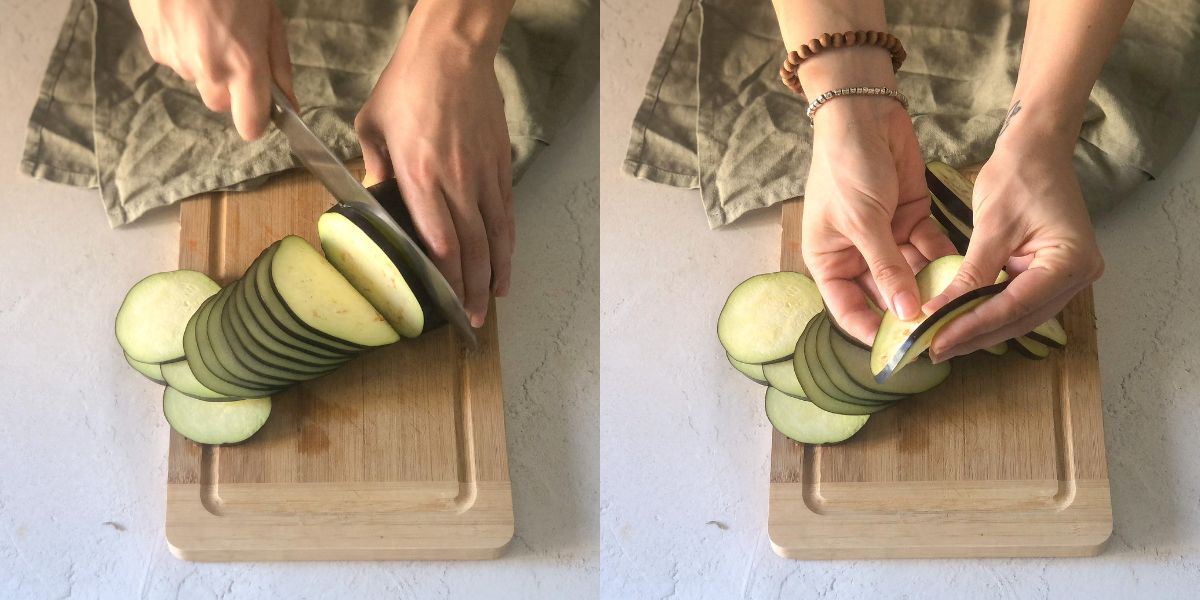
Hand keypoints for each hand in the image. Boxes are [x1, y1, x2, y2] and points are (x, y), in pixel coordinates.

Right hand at [130, 0, 294, 140]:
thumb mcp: (269, 18)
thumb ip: (278, 64)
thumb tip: (290, 103)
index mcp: (243, 63)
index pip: (250, 126)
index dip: (256, 120)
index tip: (260, 108)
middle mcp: (209, 69)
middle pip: (219, 104)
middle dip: (228, 86)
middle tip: (233, 47)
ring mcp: (177, 59)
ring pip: (196, 79)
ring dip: (204, 63)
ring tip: (209, 23)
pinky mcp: (154, 46)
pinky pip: (174, 59)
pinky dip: (183, 46)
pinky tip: (188, 16)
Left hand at [354, 5, 513, 327]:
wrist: (451, 53)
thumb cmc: (409, 84)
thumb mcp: (372, 125)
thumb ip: (374, 166)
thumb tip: (376, 194)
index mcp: (420, 176)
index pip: (439, 242)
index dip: (447, 279)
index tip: (446, 304)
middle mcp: (455, 181)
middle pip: (471, 248)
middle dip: (472, 289)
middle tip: (472, 319)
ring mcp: (482, 173)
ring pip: (495, 234)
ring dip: (496, 272)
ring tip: (495, 299)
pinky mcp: (499, 163)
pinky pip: (506, 211)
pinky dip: (507, 239)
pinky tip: (506, 258)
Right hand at [803, 97, 956, 343]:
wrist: (863, 115)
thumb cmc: (846, 169)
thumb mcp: (863, 223)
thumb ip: (887, 270)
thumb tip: (908, 315)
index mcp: (828, 260)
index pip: (849, 310)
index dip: (873, 331)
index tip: (902, 351)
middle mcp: (855, 254)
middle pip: (883, 296)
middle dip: (909, 312)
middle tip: (939, 333)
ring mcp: (884, 238)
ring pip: (911, 275)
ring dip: (931, 288)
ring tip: (958, 307)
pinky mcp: (909, 219)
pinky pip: (929, 249)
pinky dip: (944, 260)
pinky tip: (965, 275)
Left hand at [924, 132, 1102, 361]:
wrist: (1037, 150)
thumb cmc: (1018, 177)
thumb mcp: (991, 228)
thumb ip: (971, 275)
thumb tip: (940, 312)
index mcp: (1071, 262)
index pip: (1015, 306)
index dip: (974, 326)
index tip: (937, 339)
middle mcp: (1078, 276)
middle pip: (1020, 319)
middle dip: (975, 335)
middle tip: (934, 350)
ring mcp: (1067, 278)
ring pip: (1019, 317)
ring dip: (981, 330)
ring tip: (942, 342)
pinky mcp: (1051, 275)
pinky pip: (1018, 302)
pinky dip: (989, 313)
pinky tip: (960, 323)